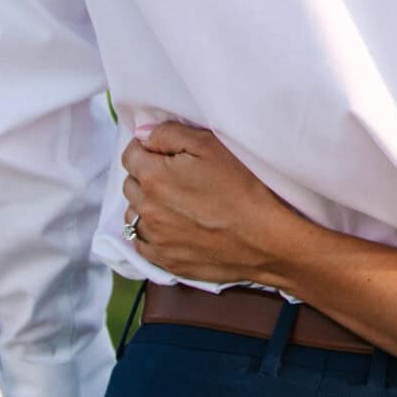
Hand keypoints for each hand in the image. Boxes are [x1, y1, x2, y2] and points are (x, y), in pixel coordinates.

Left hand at [121, 122, 301, 285]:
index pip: (130, 155)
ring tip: (175, 203)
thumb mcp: (211, 145)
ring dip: (147, 206)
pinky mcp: (167, 261)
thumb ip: (169, 134)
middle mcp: (146, 210)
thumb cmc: (243, 187)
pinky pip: (143, 244)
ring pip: (134, 215)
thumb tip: (142, 134)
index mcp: (153, 177)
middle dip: (146, 176)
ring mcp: (155, 239)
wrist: (266, 239)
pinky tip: (172, 228)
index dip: (147, 148)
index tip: (165, 151)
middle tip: (175, 176)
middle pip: (130, 185)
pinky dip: (151, 233)